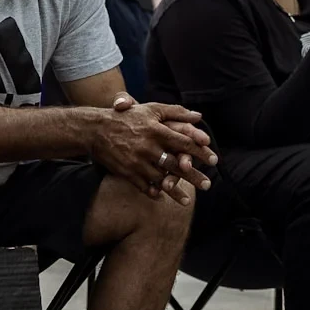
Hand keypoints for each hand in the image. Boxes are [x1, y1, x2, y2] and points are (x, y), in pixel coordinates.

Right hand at [91, 97, 215, 198]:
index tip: (213, 160)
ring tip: (187, 200)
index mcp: (156, 130)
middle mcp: (148, 146)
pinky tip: (162, 196)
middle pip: (175, 164)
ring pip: (160, 179)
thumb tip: (199, 117)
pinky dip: (153, 192)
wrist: (95, 129)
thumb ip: (176, 112)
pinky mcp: (127, 172)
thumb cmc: (127, 117)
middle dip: (193, 176)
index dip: (200, 150)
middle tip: (207, 185)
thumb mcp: (151, 109)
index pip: (183, 141)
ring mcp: (137, 161)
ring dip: (175, 191)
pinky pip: (144, 186)